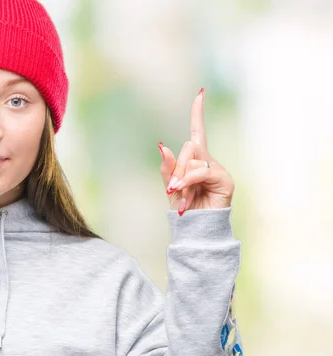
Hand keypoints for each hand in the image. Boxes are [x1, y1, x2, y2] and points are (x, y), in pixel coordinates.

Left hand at [158, 88, 234, 215]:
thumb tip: (163, 146)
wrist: (196, 229)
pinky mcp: (224, 179)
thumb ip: (168, 168)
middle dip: (176, 167)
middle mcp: (207, 162)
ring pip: (193, 160)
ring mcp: (217, 170)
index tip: (200, 94)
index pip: (197, 132)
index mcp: (195, 161)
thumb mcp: (171, 187)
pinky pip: (201, 171)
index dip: (197, 114)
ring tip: (181, 198)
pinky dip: (189, 181)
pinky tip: (184, 196)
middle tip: (172, 189)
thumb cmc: (184, 209)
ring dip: (182, 180)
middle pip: (189, 147)